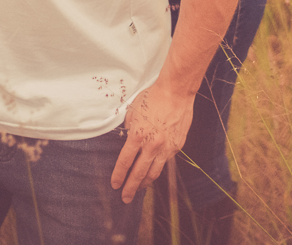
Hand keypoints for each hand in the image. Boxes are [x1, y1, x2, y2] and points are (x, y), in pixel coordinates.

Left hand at [111, 82, 192, 202]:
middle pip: (139, 173)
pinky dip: (157, 168)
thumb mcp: (133, 111)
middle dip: (130, 188)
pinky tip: (153, 172)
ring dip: (145, 183)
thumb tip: (128, 139)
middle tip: (125, 198)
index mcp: (138, 136)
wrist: (176, 92)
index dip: (118, 175)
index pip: (125, 162)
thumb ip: (129, 129)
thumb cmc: (153, 98)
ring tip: (139, 190)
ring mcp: (166, 147)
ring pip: (154, 172)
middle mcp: (152, 145)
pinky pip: (165, 161)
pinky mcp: (177, 146)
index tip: (115, 184)